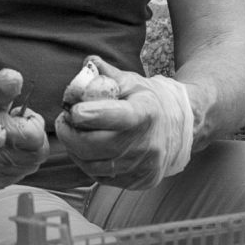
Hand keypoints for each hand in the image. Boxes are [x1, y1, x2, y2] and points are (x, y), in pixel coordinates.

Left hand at [55, 57, 197, 188]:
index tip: (72, 110)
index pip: (115, 116)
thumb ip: (106, 73)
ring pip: (93, 165)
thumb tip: (87, 63)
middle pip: (95, 145)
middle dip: (70, 134)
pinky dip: (87, 163)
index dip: (90, 114)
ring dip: (75, 150)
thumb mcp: (132, 82)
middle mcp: (146, 144)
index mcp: (145, 113)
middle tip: (64, 121)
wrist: (180, 128)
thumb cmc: (149, 101)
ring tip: (73, 134)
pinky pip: (101, 177)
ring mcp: (142, 166)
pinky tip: (87, 150)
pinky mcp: (138, 181)